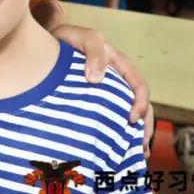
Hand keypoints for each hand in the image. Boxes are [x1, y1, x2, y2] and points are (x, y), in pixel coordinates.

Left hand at [50, 24, 154, 156]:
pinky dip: (117, 134)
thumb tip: (96, 79)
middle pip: (140, 106)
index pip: (139, 87)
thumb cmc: (68, 38)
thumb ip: (94, 53)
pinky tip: (115, 150)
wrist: (49, 40)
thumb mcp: (84, 38)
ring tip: (137, 155)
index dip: (140, 104)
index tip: (131, 120)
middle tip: (141, 148)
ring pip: (128, 115)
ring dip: (135, 135)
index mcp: (120, 65)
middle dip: (144, 128)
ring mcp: (109, 92)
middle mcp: (118, 80)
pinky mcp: (96, 102)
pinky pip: (111, 118)